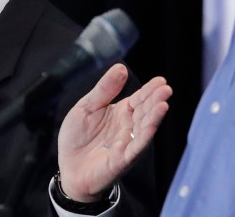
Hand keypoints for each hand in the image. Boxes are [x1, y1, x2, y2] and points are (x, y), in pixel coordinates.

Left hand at [57, 64, 171, 201]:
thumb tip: (121, 67)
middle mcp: (128, 127)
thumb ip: (104, 90)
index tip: (161, 80)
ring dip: (154, 117)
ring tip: (163, 104)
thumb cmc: (78, 138)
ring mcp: (127, 144)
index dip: (149, 90)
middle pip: (145, 112)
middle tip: (166, 88)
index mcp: (120, 113)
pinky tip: (151, 126)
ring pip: (144, 129)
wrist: (68, 168)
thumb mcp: (86, 107)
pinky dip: (144, 137)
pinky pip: (135, 147)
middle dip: (156, 100)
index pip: (139, 99)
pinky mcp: (121, 159)